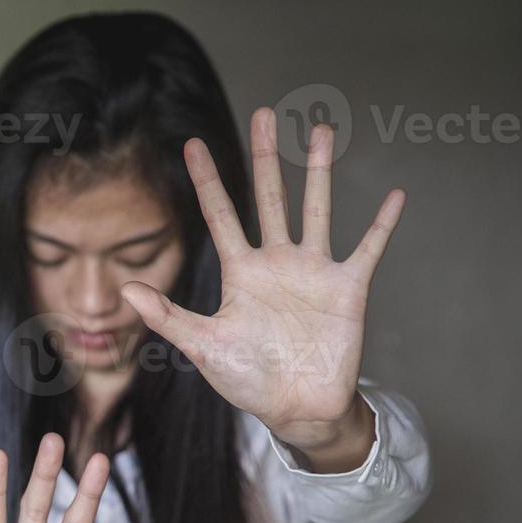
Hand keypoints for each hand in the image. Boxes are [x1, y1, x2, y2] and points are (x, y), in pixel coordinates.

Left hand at [120, 108, 403, 456]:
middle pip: (270, 196)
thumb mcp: (202, 346)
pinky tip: (396, 195)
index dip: (207, 180)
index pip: (220, 214)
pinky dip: (382, 224)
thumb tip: (125, 290)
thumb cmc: (247, 379)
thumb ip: (167, 316)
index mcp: (240, 272)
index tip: (192, 144)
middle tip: (265, 113)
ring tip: (322, 130)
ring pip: (316, 209)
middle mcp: (277, 262)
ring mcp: (314, 271)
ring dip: (320, 171)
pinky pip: (367, 248)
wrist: (295, 409)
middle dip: (266, 156)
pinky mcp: (347, 288)